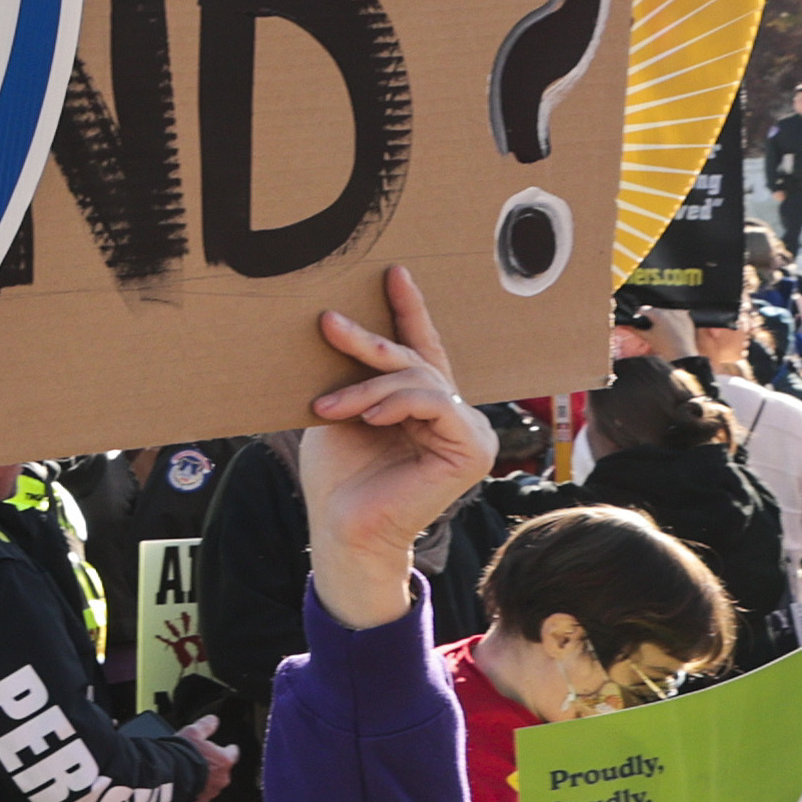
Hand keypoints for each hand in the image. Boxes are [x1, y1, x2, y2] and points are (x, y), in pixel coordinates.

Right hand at [179, 719, 238, 801]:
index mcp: (224, 760)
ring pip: (213, 781)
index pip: (233, 753)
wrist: (170, 776)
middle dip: (214, 764)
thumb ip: (205, 726)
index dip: (229, 749)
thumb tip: (213, 720)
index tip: (228, 747)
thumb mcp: (193, 733)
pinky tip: (188, 779)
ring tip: (192, 769)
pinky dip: (198, 786)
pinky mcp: (202, 799)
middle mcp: (222, 777)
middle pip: (222, 768)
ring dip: (206, 776)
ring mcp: (212, 790)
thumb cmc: (183, 755)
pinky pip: (203, 791)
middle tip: (202, 757)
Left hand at [297, 266, 494, 624]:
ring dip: (368, 387)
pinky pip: (436, 404)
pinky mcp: (474, 450)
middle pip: (415, 360)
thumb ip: (356, 376)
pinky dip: (396, 404)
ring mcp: (470, 432)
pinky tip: (368, 417)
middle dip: (369, 340)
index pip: (421, 350)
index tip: (393, 272)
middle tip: (328, 322)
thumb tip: (337, 322)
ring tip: (328, 405)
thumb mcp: (342, 409)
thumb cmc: (339, 476)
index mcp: (425, 405)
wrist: (343, 529)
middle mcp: (454, 415)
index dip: (409, 311)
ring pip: (420, 380)